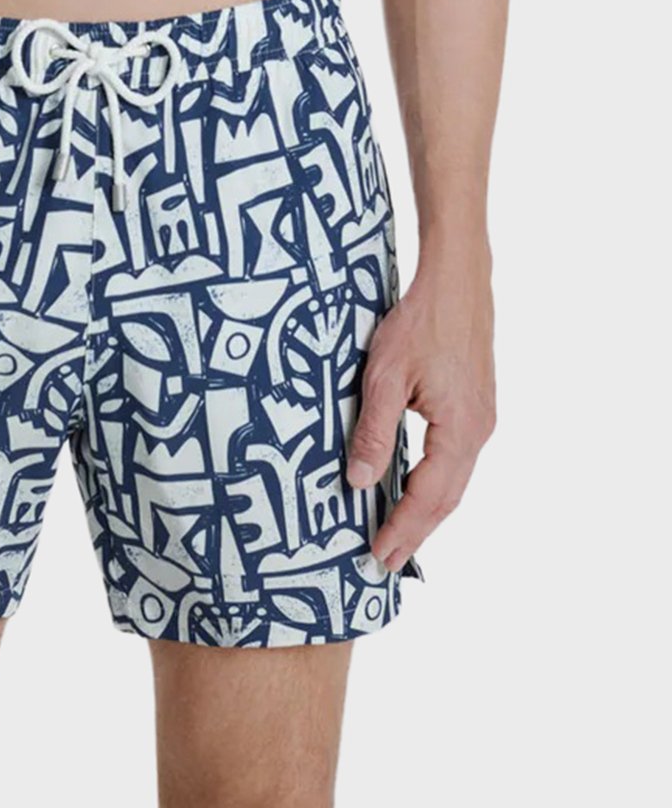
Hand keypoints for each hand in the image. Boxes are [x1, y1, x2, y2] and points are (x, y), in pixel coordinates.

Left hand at [345, 253, 495, 572]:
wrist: (457, 280)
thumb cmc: (422, 321)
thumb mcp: (386, 376)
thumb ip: (375, 432)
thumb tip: (358, 482)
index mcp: (460, 430)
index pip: (429, 496)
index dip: (403, 529)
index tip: (379, 555)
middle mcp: (479, 431)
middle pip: (448, 498)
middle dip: (416, 530)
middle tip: (387, 560)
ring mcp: (482, 418)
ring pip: (455, 480)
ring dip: (427, 510)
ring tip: (400, 534)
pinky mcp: (477, 404)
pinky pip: (457, 459)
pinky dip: (437, 483)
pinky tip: (418, 487)